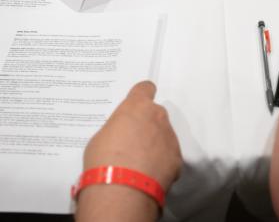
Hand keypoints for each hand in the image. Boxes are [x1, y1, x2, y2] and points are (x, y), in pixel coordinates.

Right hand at [81, 81, 180, 199]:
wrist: (121, 189)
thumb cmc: (104, 159)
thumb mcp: (101, 136)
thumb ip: (117, 129)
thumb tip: (121, 135)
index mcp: (137, 106)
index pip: (145, 88)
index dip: (141, 96)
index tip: (137, 106)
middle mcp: (158, 117)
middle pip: (156, 114)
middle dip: (147, 124)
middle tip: (132, 142)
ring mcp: (170, 137)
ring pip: (164, 136)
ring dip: (155, 144)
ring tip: (139, 163)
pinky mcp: (177, 159)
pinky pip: (169, 156)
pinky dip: (161, 163)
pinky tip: (148, 174)